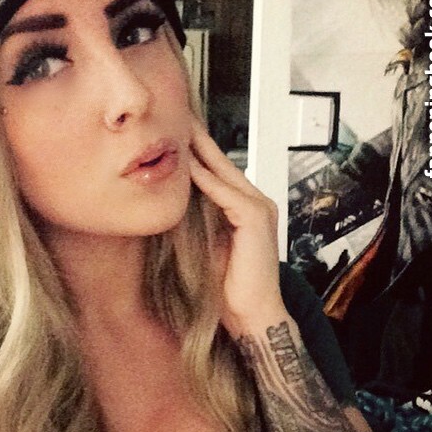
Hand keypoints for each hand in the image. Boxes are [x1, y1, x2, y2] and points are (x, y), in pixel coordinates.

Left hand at [188, 118, 287, 335]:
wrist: (252, 314)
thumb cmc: (229, 287)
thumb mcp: (206, 245)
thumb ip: (195, 220)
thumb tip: (171, 202)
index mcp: (245, 209)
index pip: (219, 173)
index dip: (198, 154)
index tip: (176, 137)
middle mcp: (256, 203)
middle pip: (222, 164)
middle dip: (199, 141)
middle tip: (177, 118)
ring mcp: (259, 209)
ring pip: (225, 173)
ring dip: (201, 152)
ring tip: (179, 131)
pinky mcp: (256, 219)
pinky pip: (226, 193)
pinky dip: (207, 180)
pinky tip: (189, 166)